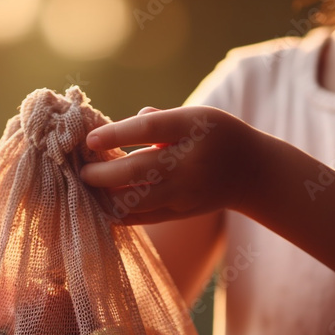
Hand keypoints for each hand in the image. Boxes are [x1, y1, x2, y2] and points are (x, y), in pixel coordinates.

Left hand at [80, 105, 262, 223]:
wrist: (252, 172)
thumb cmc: (216, 136)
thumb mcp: (195, 116)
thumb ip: (159, 121)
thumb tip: (124, 124)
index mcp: (193, 129)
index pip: (148, 131)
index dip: (116, 135)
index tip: (90, 140)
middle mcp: (190, 162)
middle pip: (139, 170)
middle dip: (104, 174)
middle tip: (81, 173)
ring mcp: (186, 192)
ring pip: (138, 200)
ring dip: (107, 197)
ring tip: (87, 191)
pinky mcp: (181, 212)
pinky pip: (144, 217)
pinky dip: (119, 215)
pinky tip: (100, 209)